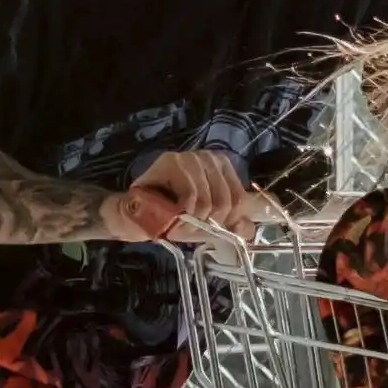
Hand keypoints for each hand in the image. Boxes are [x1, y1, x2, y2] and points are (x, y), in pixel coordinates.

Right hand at [108, 147, 257, 248]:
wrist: (138, 214)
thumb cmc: (174, 216)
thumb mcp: (208, 223)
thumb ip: (231, 225)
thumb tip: (249, 229)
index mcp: (223, 168)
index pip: (241, 200)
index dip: (228, 223)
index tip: (210, 229)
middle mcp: (210, 158)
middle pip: (227, 202)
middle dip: (208, 224)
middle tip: (189, 229)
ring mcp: (192, 158)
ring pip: (209, 202)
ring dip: (192, 222)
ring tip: (178, 224)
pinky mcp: (173, 162)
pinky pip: (191, 197)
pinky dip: (183, 214)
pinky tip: (172, 214)